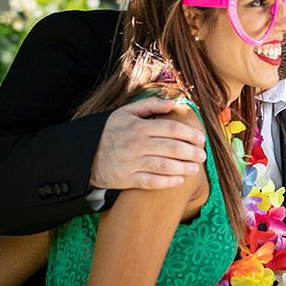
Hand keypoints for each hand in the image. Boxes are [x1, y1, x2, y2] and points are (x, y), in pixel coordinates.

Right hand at [90, 98, 206, 189]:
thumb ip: (150, 105)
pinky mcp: (127, 179)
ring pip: (164, 166)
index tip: (200, 138)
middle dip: (191, 152)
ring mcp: (132, 162)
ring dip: (184, 167)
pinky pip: (151, 182)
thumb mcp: (125, 112)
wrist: (83, 154)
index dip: (190, 134)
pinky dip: (167, 182)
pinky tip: (180, 180)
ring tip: (195, 168)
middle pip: (172, 148)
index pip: (172, 128)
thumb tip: (173, 103)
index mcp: (138, 126)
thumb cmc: (109, 131)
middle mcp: (136, 144)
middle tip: (203, 155)